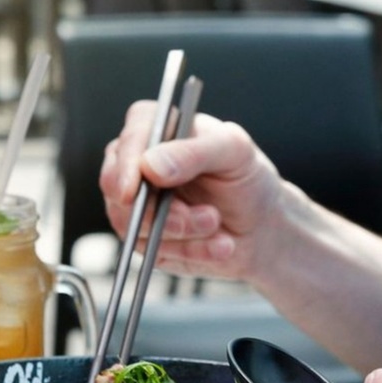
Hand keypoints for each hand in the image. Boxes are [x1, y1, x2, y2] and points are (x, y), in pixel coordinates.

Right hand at [99, 101, 289, 281]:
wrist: (262, 226)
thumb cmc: (247, 178)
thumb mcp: (235, 152)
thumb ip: (194, 152)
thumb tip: (150, 165)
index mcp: (159, 130)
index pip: (130, 138)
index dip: (127, 166)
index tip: (134, 191)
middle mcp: (140, 165)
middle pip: (119, 188)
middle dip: (163, 212)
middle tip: (208, 217)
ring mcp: (139, 204)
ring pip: (134, 225)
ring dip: (185, 234)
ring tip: (218, 225)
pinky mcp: (145, 238)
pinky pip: (152, 252)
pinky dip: (191, 252)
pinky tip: (218, 245)